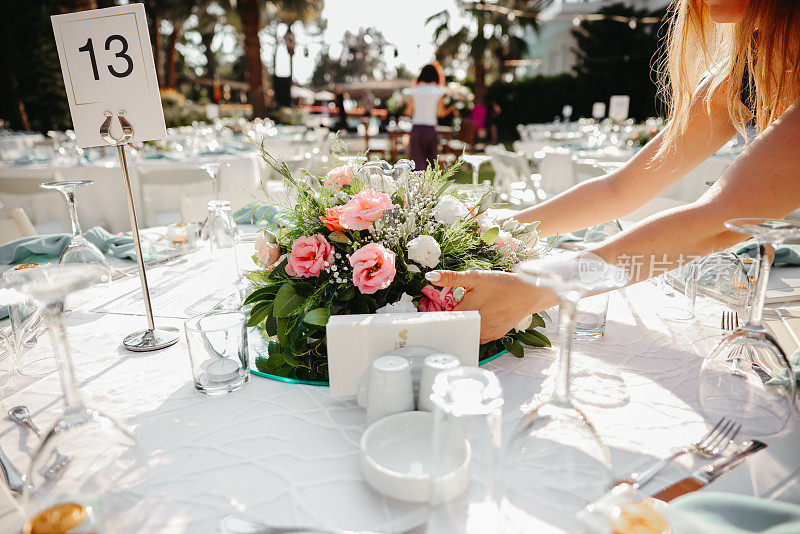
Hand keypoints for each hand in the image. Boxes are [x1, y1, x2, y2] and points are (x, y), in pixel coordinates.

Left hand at [425, 270, 555, 342]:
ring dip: (464, 325)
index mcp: (468, 310)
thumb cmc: (503, 284)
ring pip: (466, 332)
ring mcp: (486, 333)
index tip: (437, 309)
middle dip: (452, 318)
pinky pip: (478, 336)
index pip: (445, 317)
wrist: (529, 293)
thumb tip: (430, 276)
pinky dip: (475, 329)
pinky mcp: (494, 336)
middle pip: (455, 326)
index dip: (440, 313)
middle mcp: (476, 325)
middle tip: (455, 307)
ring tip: (469, 312)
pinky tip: (479, 319)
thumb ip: (451, 278)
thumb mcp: (475, 277)